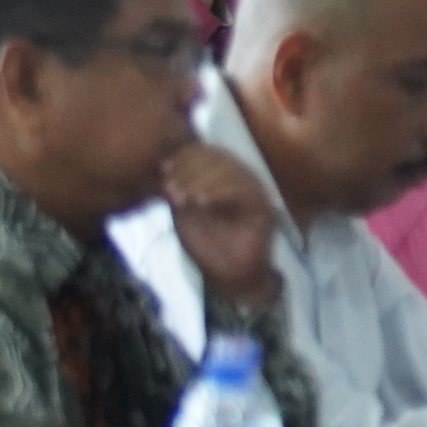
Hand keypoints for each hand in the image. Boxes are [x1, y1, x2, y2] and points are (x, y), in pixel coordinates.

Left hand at [164, 142, 281, 310]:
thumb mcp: (183, 214)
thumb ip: (177, 191)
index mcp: (220, 177)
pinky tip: (201, 202)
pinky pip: (243, 189)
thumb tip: (163, 167)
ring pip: (230, 170)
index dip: (183, 157)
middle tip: (171, 187)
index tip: (163, 171)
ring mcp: (253, 190)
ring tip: (183, 197)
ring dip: (201, 181)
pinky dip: (220, 192)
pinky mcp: (262, 206)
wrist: (230, 273)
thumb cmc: (207, 245)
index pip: (205, 153)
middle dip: (189, 169)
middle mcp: (239, 178)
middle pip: (217, 157)